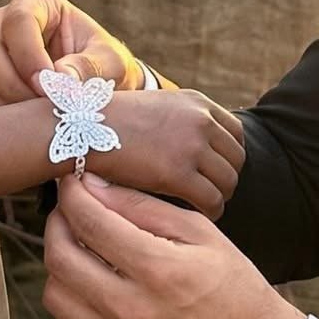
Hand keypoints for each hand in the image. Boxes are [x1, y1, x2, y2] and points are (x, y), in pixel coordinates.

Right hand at [0, 0, 144, 108]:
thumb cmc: (104, 66)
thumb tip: (59, 79)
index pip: (18, 21)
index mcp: (35, 3)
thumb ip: (92, 67)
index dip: (29, 55)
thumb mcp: (112, 62)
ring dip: (3, 106)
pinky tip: (24, 128)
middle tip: (41, 108)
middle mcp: (1, 24)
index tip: (48, 87)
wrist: (96, 89)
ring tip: (37, 120)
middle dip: (11, 84)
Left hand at [44, 174, 305, 318]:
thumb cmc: (235, 289)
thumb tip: (95, 187)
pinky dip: (70, 306)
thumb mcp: (202, 235)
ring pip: (55, 295)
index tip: (72, 182)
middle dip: (58, 224)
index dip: (73, 194)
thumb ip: (145, 208)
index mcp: (159, 269)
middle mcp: (132, 310)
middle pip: (60, 257)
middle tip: (71, 212)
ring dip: (61, 266)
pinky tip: (92, 292)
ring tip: (83, 252)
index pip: (89, 220)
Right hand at [91, 86, 244, 219]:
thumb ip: (180, 120)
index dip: (228, 156)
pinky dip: (210, 211)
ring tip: (201, 206)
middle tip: (209, 193)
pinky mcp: (178, 173)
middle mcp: (200, 120)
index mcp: (196, 102)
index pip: (235, 133)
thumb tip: (194, 144)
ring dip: (219, 197)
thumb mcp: (155, 107)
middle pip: (236, 158)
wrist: (81, 129)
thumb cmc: (110, 123)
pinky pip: (212, 200)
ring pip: (228, 182)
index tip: (214, 171)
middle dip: (225, 178)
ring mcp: (191, 145)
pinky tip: (195, 216)